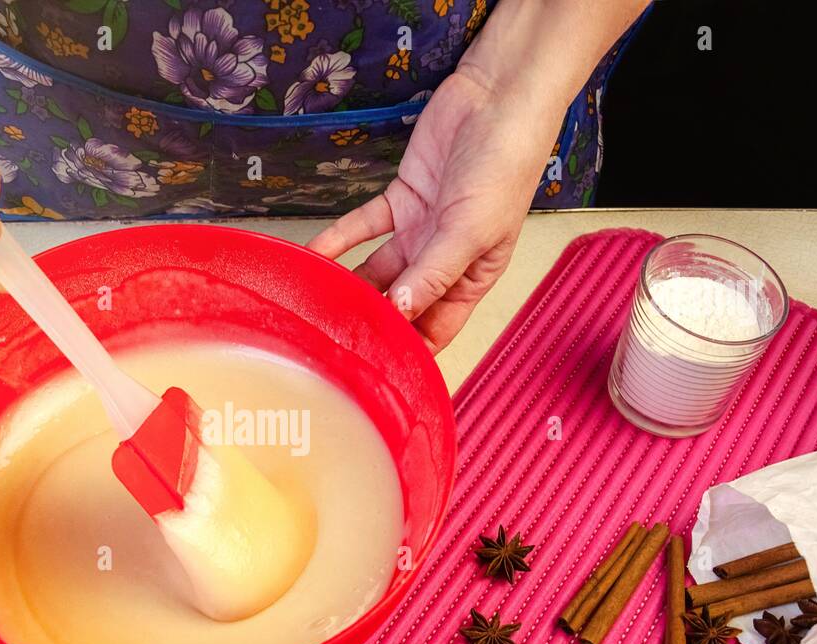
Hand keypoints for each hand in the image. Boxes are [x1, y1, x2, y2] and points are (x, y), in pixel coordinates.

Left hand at [308, 68, 555, 351]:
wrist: (497, 99)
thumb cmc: (504, 168)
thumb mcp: (472, 230)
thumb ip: (434, 273)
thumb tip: (401, 312)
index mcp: (470, 278)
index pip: (435, 329)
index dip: (407, 353)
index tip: (373, 372)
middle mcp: (442, 260)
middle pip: (399, 304)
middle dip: (368, 322)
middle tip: (327, 340)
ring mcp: (419, 230)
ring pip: (376, 269)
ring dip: (347, 285)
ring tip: (311, 304)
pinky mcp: (400, 200)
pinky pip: (362, 228)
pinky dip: (338, 241)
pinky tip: (312, 257)